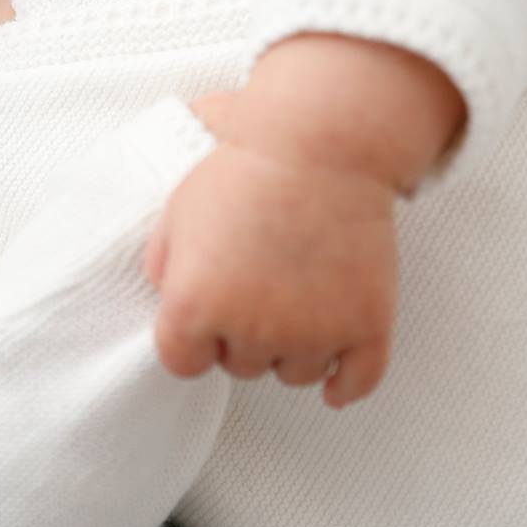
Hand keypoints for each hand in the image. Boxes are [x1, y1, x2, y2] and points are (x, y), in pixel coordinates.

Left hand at [142, 92, 398, 406]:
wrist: (320, 142)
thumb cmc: (246, 166)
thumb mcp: (176, 209)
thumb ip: (162, 265)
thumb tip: (169, 297)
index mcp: (195, 305)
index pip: (182, 362)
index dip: (192, 338)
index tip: (204, 318)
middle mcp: (252, 329)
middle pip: (240, 366)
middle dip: (241, 333)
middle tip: (255, 285)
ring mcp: (313, 333)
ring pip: (293, 374)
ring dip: (290, 348)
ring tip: (294, 301)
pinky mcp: (364, 325)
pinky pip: (356, 382)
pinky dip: (345, 384)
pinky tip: (335, 382)